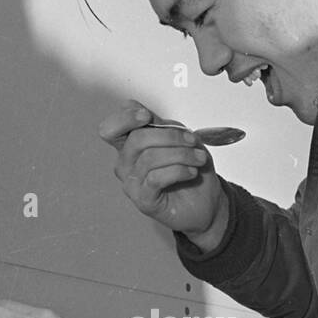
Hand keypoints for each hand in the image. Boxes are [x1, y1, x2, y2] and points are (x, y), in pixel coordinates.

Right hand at [99, 102, 228, 245]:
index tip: (147, 116)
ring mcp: (132, 183)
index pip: (112, 128)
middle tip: (192, 140)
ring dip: (181, 155)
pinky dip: (179, 171)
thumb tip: (146, 114)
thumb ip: (162, 126)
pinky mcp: (143, 200)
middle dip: (170, 136)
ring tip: (199, 159)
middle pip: (136, 139)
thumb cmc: (191, 170)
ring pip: (149, 158)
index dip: (125, 118)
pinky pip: (156, 178)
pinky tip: (191, 173)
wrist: (205, 202)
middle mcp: (126, 164)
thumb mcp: (181, 140)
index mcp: (131, 145)